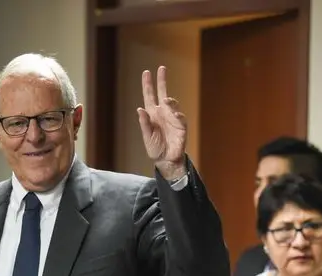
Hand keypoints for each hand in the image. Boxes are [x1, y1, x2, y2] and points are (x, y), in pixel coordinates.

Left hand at [137, 66, 187, 180]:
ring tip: (166, 100)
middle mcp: (162, 113)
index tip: (146, 72)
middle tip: (161, 68)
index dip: (148, 85)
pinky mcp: (181, 126)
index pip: (149, 96)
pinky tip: (175, 115)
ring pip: (172, 104)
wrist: (167, 160)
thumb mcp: (147, 136)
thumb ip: (144, 123)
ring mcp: (172, 118)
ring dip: (169, 101)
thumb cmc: (155, 149)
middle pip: (162, 93)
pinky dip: (177, 114)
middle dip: (162, 80)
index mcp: (152, 114)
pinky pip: (180, 117)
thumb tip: (140, 109)